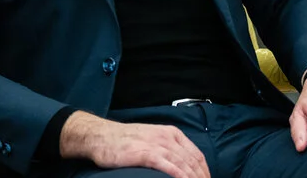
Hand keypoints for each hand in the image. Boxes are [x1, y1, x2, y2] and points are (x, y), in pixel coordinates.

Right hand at [60, 111, 208, 177]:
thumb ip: (167, 149)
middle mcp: (167, 137)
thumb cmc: (125, 141)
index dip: (205, 171)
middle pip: (193, 161)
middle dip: (202, 177)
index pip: (196, 154)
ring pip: (183, 164)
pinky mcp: (145, 153)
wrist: (101, 136)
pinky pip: (168, 166)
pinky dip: (179, 175)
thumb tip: (181, 165)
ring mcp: (156, 144)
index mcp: (171, 133)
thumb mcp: (152, 139)